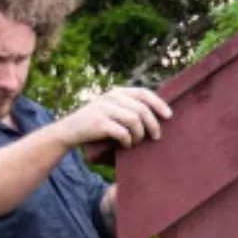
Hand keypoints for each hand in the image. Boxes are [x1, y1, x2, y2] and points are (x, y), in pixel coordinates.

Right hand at [51, 87, 172, 148]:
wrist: (68, 131)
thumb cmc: (97, 124)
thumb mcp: (112, 110)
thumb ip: (129, 108)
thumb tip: (161, 116)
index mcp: (116, 92)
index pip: (143, 93)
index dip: (159, 104)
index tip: (169, 116)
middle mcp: (110, 97)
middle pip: (142, 109)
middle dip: (153, 125)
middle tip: (156, 137)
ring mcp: (103, 109)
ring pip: (134, 120)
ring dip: (140, 134)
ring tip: (136, 142)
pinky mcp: (98, 123)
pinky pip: (122, 132)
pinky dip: (127, 140)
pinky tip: (126, 145)